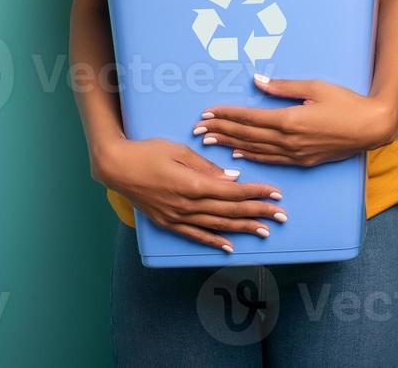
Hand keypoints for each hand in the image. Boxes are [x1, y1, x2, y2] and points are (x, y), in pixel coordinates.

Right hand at [91, 136, 285, 253]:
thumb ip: (207, 167)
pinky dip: (214, 241)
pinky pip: (195, 235)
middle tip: (282, 215)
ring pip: (217, 225)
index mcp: (193, 185)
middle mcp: (187, 205)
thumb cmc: (148, 152)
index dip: (256, 193)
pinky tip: (230, 246)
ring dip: (243, 229)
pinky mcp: (168, 223)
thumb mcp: (180, 151)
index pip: (233, 192)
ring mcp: (177, 217)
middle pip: (230, 210)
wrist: (116, 167)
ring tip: (265, 231)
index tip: (276, 193)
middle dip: (259, 212)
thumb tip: (233, 178)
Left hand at [195, 75, 397, 167]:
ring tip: (209, 141)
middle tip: (198, 129)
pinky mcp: (303, 161)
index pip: (249, 117)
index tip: (207, 112)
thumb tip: (257, 81)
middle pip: (246, 135)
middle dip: (220, 130)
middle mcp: (288, 140)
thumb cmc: (347, 103)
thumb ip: (283, 87)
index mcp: (289, 119)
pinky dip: (252, 156)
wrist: (372, 127)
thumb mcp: (315, 87)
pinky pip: (271, 159)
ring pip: (255, 149)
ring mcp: (295, 153)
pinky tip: (238, 154)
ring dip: (230, 144)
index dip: (226, 115)